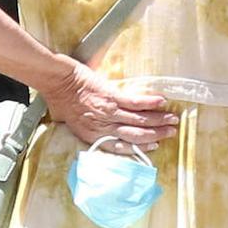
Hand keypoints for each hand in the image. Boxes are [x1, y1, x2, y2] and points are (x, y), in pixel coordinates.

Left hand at [42, 61, 179, 151]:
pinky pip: (134, 103)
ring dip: (158, 120)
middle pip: (135, 135)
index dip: (140, 147)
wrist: (55, 80)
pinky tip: (162, 102)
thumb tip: (94, 128)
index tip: (154, 146)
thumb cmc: (59, 98)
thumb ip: (86, 127)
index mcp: (93, 135)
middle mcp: (103, 127)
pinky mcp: (111, 96)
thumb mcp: (70, 121)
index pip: (122, 147)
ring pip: (139, 120)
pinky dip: (149, 103)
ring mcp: (108, 112)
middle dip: (156, 135)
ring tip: (172, 119)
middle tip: (171, 132)